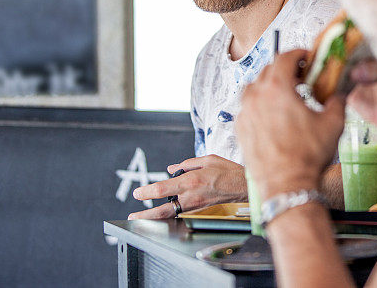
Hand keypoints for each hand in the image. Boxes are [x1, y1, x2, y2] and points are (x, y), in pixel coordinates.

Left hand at [127, 155, 246, 219]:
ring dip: (155, 216)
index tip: (138, 193)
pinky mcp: (198, 209)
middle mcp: (192, 195)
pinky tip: (160, 214)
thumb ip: (187, 164)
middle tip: (133, 217)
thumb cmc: (227, 171)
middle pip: (165, 210)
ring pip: (171, 214)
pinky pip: (179, 213)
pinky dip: (168, 214)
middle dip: (147, 215)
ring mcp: (195, 205)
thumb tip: (171, 169)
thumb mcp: (207, 159)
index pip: (164, 188)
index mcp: (192, 180)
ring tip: (142, 217)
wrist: (243, 186)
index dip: (148, 191)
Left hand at [236, 49, 344, 198]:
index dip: (298, 54)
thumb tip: (338, 94)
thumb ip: (337, 101)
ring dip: (268, 85)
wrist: (286, 185)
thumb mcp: (333, 124)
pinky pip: (247, 107)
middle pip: (268, 69)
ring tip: (284, 96)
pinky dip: (259, 104)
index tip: (306, 57)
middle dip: (284, 69)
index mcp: (277, 88)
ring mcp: (245, 112)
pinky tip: (273, 115)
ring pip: (253, 87)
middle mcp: (256, 96)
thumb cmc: (307, 156)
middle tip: (300, 77)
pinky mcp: (240, 128)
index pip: (284, 57)